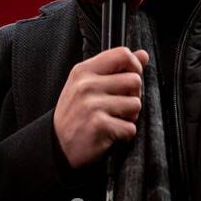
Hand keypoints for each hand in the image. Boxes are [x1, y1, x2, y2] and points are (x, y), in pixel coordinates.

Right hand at [53, 46, 147, 169]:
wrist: (56, 146)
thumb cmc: (75, 114)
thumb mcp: (87, 84)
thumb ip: (115, 68)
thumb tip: (143, 55)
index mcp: (83, 71)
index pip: (122, 54)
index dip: (135, 66)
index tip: (131, 77)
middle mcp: (86, 85)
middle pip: (134, 80)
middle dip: (133, 96)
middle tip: (118, 107)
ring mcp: (92, 105)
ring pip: (136, 104)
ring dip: (130, 117)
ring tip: (113, 120)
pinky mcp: (99, 125)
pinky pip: (130, 127)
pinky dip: (124, 134)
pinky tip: (110, 133)